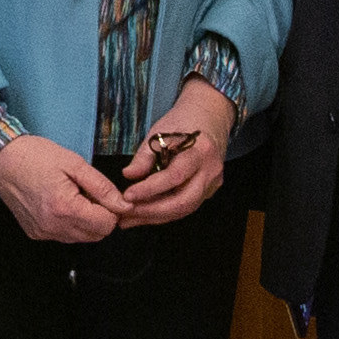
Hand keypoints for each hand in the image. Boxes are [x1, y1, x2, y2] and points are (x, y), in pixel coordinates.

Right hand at [0, 136, 128, 247]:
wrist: (1, 159)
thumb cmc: (35, 156)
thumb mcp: (75, 163)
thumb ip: (102, 187)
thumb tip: (124, 205)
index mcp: (65, 208)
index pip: (107, 224)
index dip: (112, 208)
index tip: (103, 193)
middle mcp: (53, 226)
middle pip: (97, 235)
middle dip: (101, 216)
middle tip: (88, 192)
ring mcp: (43, 232)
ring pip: (82, 237)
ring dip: (86, 220)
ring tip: (73, 196)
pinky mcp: (36, 233)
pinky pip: (64, 235)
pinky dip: (69, 223)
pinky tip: (59, 203)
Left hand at [111, 81, 238, 224]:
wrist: (209, 118)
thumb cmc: (182, 122)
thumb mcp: (160, 131)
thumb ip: (144, 155)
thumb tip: (128, 176)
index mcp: (200, 151)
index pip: (174, 176)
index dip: (150, 189)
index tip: (127, 195)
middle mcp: (210, 171)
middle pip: (183, 202)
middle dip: (152, 212)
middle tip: (125, 215)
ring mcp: (212, 183)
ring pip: (184, 209)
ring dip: (155, 217)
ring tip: (129, 219)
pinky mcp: (209, 191)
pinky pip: (186, 206)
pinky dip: (164, 213)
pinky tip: (145, 214)